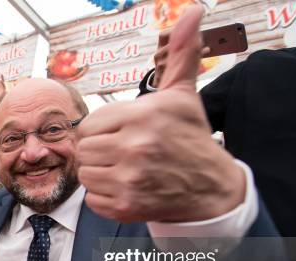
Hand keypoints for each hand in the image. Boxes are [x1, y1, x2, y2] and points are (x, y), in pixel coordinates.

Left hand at [77, 5, 244, 223]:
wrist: (211, 189)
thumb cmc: (191, 139)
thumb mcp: (183, 96)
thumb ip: (180, 55)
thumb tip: (192, 11)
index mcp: (144, 116)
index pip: (89, 124)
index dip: (103, 130)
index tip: (123, 135)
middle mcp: (136, 147)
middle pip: (85, 149)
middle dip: (101, 151)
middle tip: (125, 154)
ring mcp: (130, 180)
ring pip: (86, 174)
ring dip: (101, 174)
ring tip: (126, 170)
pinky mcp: (126, 206)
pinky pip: (93, 199)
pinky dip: (105, 197)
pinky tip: (128, 188)